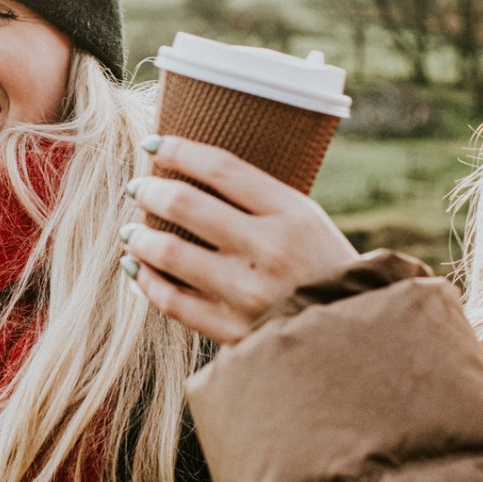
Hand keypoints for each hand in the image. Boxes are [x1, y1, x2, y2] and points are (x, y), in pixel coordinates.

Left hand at [121, 135, 358, 344]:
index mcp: (291, 214)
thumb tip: (189, 175)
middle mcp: (268, 251)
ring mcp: (248, 293)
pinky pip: (172, 302)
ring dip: (139, 238)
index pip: (221, 168)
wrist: (351, 336)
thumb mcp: (306, 220)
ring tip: (131, 232)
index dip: (178, 150)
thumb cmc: (322, 268)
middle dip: (150, 191)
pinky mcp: (233, 331)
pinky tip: (137, 269)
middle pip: (186, 205)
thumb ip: (257, 199)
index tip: (152, 145)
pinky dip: (147, 281)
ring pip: (169, 253)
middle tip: (137, 189)